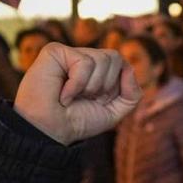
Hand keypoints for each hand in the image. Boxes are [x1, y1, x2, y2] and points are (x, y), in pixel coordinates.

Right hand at [12, 43, 140, 145]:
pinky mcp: (55, 51)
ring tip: (72, 96)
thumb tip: (129, 68)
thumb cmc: (78, 122)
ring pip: (102, 59)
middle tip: (86, 98)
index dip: (116, 87)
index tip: (99, 102)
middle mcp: (83, 58)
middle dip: (105, 86)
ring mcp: (69, 53)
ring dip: (91, 87)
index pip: (122, 64)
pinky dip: (77, 84)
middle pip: (115, 57)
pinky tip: (62, 93)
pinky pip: (84, 62)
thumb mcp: (114, 112)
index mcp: (97, 70)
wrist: (51, 131)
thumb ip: (132, 94)